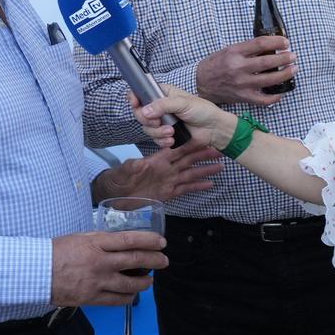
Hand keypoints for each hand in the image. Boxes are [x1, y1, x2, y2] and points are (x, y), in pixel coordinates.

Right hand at [50, 230, 166, 306]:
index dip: (149, 241)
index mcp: (96, 243)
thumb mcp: (80, 238)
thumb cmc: (55, 253)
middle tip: (164, 260)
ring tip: (150, 280)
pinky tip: (133, 294)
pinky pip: (118, 300)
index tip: (160, 242)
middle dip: (155, 260)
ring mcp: (97, 281)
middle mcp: (100, 262)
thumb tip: (120, 241)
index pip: (130, 240)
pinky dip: (129, 297)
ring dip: (145, 282)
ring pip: (131, 284)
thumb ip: (101, 239)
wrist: (36, 272)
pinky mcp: (92, 298)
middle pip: (135, 260)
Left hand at [104, 137, 223, 202]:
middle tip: (219, 150)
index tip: (203, 139)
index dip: (190, 145)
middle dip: (203, 155)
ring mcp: (168, 181)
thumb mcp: (123, 171)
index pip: (177, 150)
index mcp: (157, 161)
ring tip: (220, 167)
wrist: (114, 195)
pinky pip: (185, 189)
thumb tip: (141, 162)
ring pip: (190, 174)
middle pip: (188, 160)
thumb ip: (132, 167)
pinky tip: (210, 184)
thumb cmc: (117, 180)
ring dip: (205, 170)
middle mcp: (166, 169)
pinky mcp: (168, 193)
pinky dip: (198, 187)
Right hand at [139, 86, 236, 151]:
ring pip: (147, 128)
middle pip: (140, 113)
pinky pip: (155, 139)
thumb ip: (163, 105)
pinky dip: (162, 141)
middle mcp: (160, 107)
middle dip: (147, 120)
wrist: (214, 129)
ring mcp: (162, 121)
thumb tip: (146, 110)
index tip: (135, 103)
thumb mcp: (183, 103)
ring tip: (171, 132)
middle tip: (158, 121)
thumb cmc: (203, 111)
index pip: (142, 92)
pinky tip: (172, 140)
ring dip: (157, 132)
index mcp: (163, 94)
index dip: (135, 98)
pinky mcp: (166, 135)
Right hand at [194, 35, 295, 105]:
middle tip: (293, 56)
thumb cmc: (216, 64)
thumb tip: (271, 46)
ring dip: (284, 74)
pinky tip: (281, 92)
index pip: (260, 44)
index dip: (276, 41)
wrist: (201, 82)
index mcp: (235, 53)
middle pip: (267, 62)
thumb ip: (248, 49)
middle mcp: (238, 68)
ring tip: (293, 69)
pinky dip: (275, 97)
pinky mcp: (243, 97)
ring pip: (268, 80)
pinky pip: (263, 99)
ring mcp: (242, 84)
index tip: (285, 42)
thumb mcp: (229, 50)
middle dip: (284, 58)